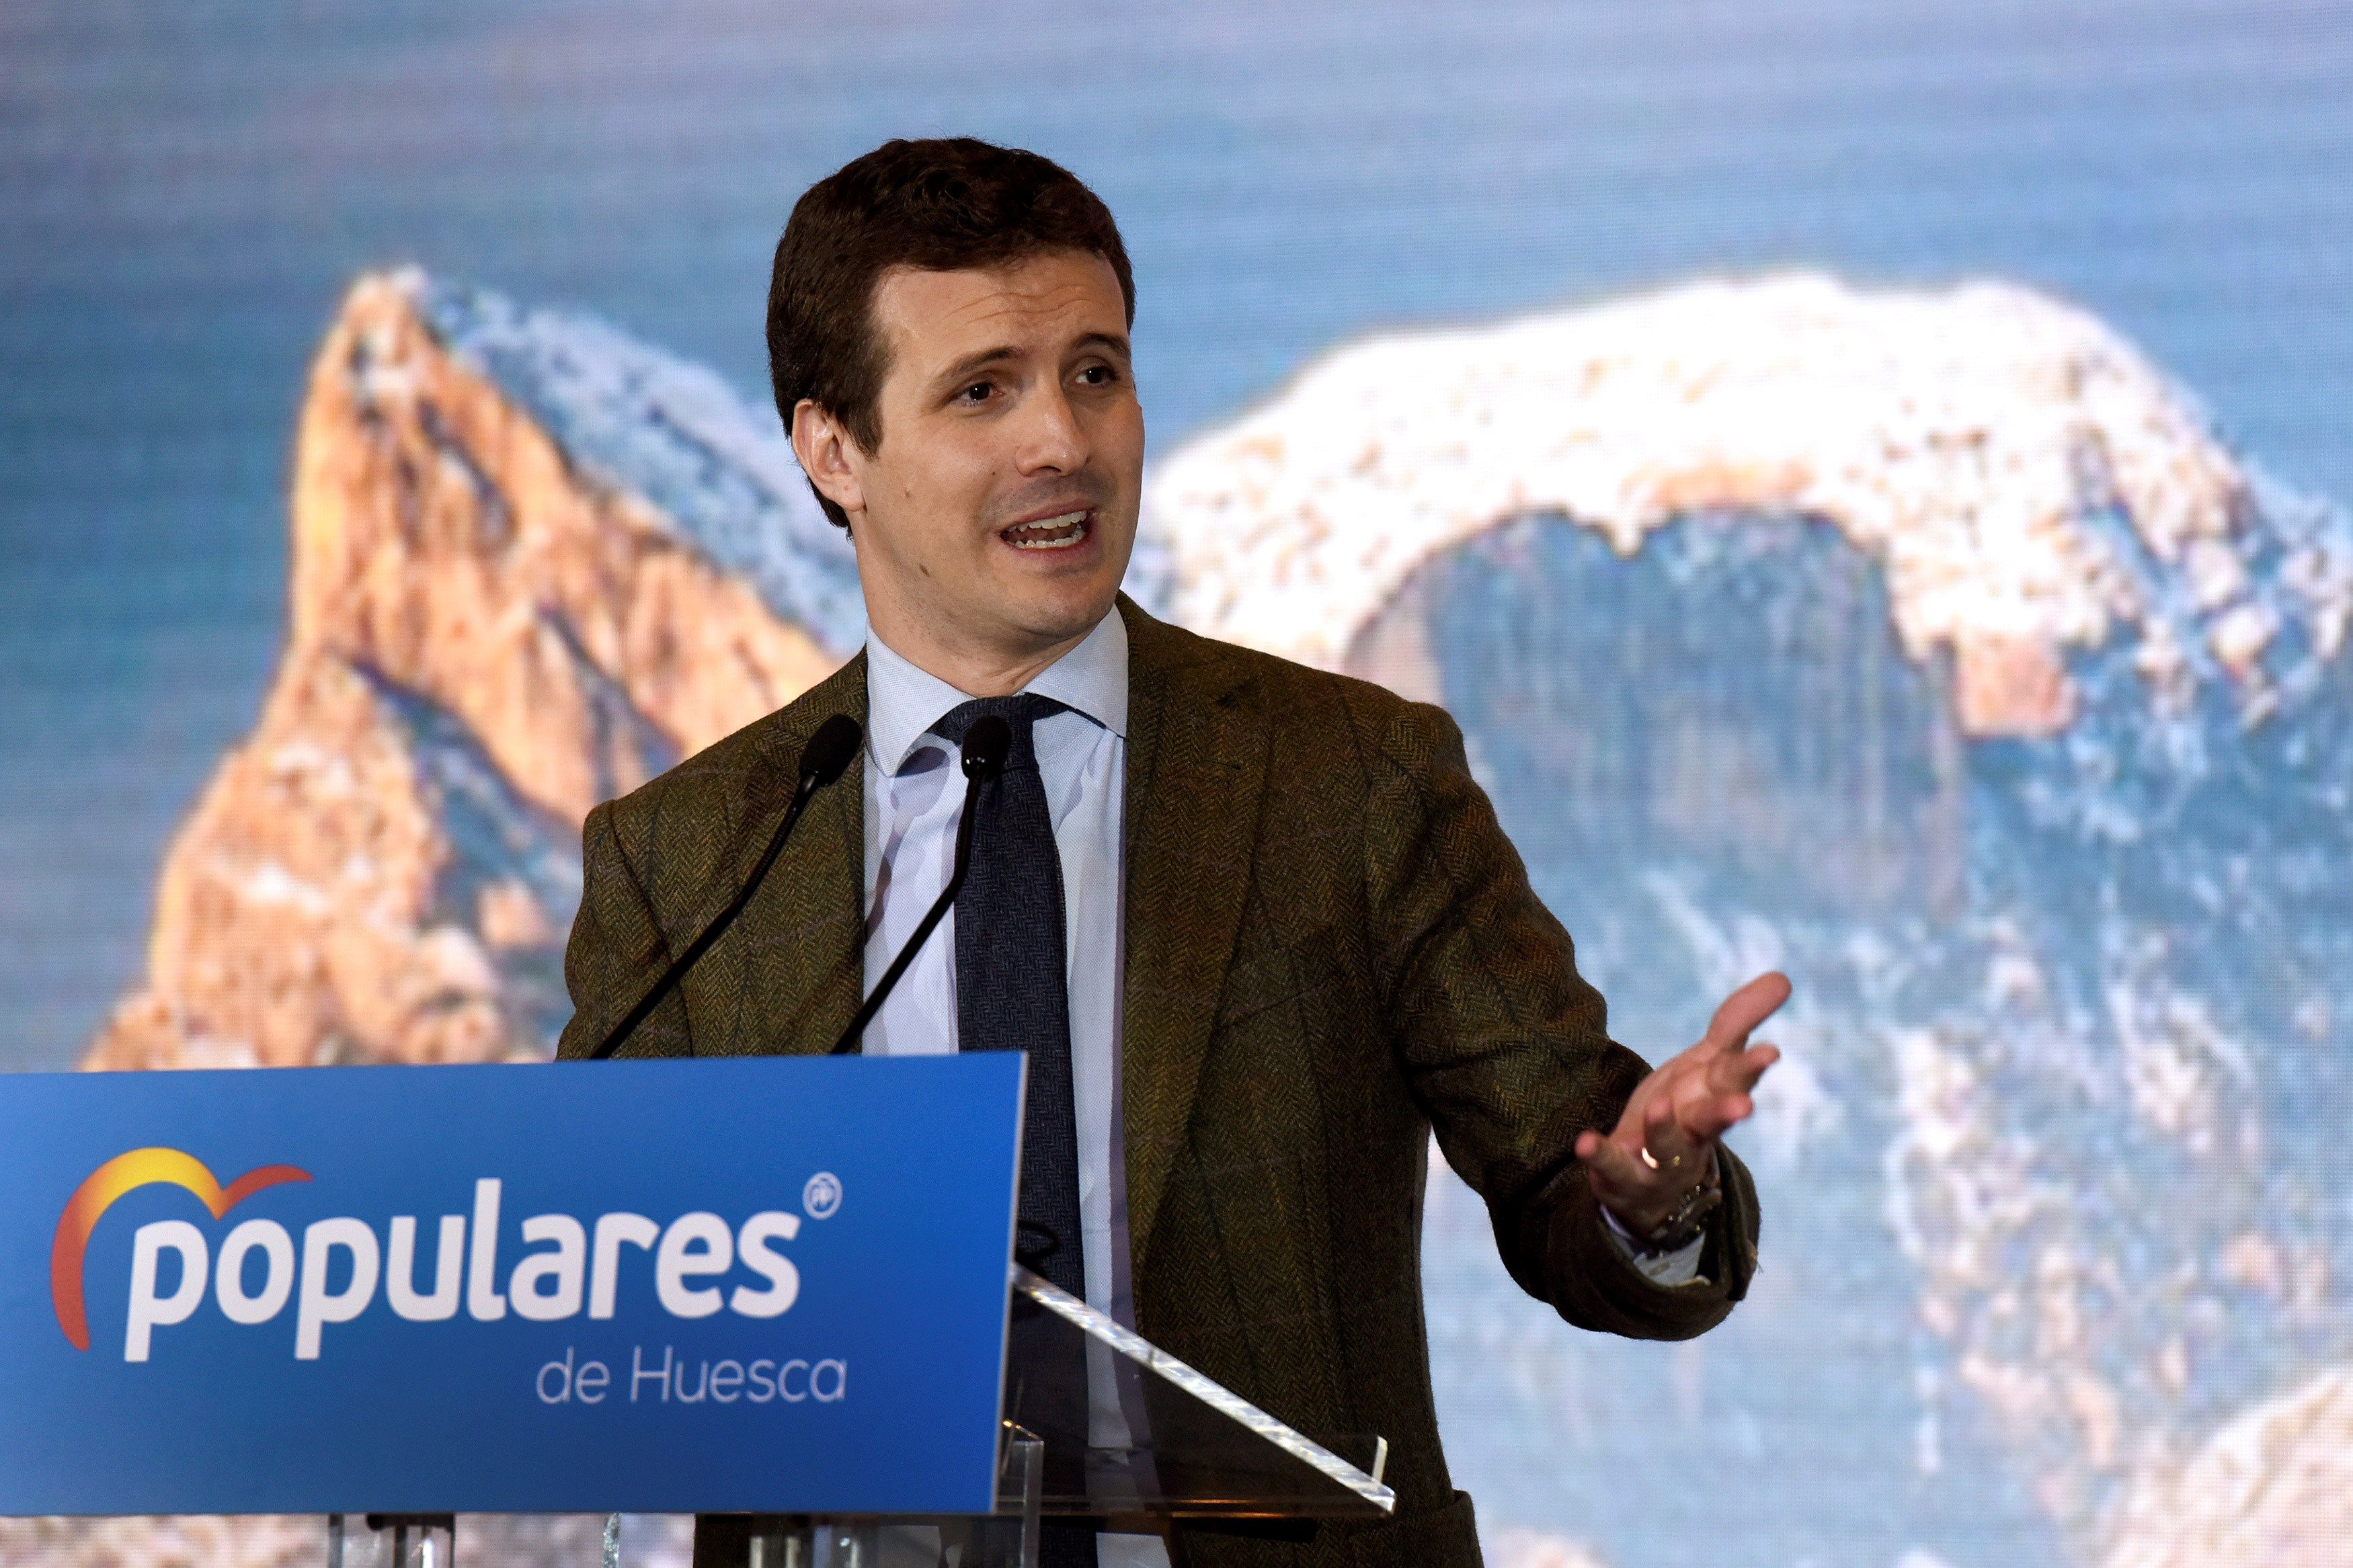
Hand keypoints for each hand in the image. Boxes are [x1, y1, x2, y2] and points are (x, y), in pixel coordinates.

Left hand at [1576, 972, 1788, 1239]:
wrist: (1655, 1186)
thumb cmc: (1686, 1110)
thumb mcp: (1708, 1062)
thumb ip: (1738, 1022)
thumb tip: (1783, 977)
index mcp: (1713, 1096)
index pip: (1735, 1078)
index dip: (1751, 1066)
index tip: (1770, 1052)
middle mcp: (1694, 1130)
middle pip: (1712, 1119)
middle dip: (1726, 1110)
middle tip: (1743, 1106)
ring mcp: (1661, 1158)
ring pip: (1667, 1147)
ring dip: (1663, 1129)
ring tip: (1658, 1106)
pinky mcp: (1625, 1175)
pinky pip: (1614, 1166)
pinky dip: (1601, 1155)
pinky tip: (1586, 1142)